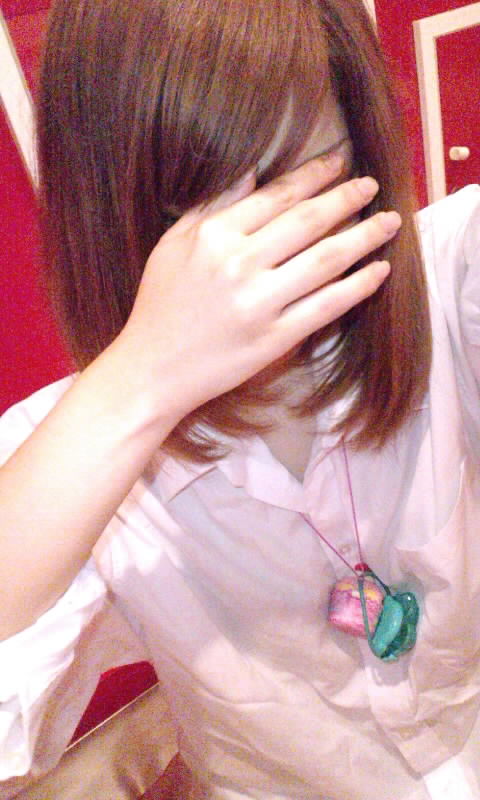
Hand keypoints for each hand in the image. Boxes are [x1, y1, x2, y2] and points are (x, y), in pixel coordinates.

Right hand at [119, 155, 400, 422]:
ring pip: (326, 261)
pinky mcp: (274, 340)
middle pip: (308, 222)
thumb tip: (253, 172)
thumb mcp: (172, 245)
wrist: (152, 370)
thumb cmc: (159, 305)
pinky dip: (358, 287)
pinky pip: (326, 306)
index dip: (314, 175)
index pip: (276, 196)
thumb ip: (211, 207)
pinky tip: (379, 271)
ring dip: (364, 237)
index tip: (340, 162)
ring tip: (390, 222)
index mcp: (214, 236)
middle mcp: (239, 265)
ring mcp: (259, 304)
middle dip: (347, 198)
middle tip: (372, 185)